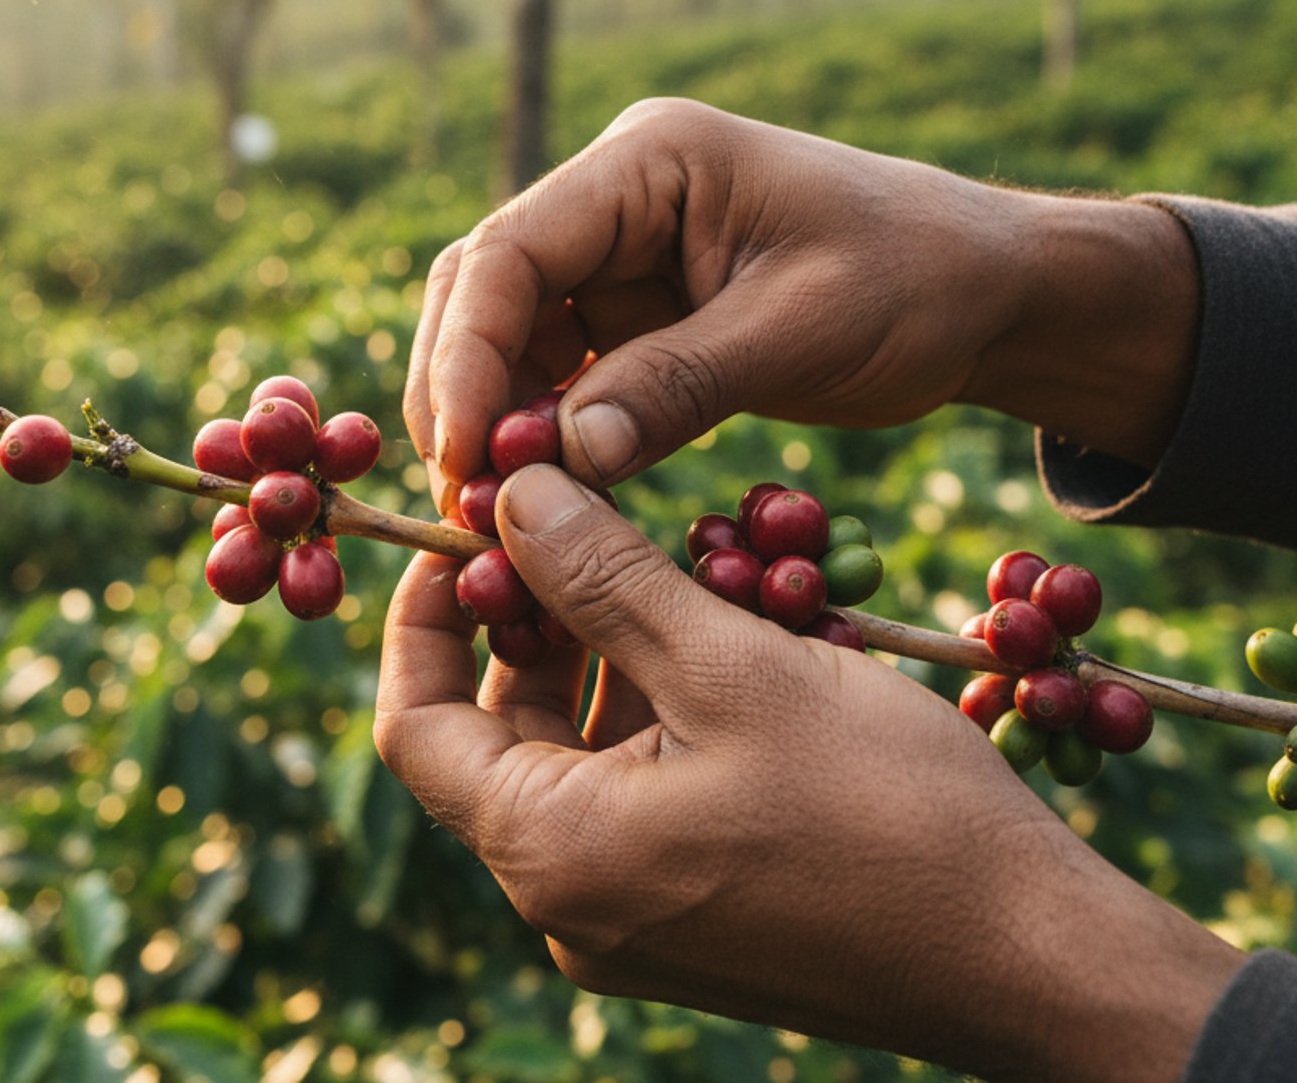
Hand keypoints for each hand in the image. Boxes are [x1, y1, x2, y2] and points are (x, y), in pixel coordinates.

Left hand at [373, 465, 1240, 1080]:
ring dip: (596, 660)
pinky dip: (649, 715)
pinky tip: (711, 639)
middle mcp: (567, 902)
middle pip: (492, 736)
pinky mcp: (692, 920)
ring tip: (660, 566)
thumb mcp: (731, 667)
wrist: (1035, 960)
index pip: (416, 723)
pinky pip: (630, 798)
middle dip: (522, 623)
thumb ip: (602, 578)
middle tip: (571, 523)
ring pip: (568, 759)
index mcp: (550, 851)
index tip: (464, 530)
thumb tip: (509, 492)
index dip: (423, 616)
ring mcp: (630, 920)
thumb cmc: (887, 812)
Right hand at [405, 99, 1195, 500]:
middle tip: (466, 502)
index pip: (513, 251)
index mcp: (650, 161)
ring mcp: (618, 257)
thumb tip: (556, 461)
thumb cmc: (917, 282)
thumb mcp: (804, 330)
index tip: (465, 457)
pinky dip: (544, 435)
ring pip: (508, 337)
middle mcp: (614, 197)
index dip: (469, 357)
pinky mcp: (635, 316)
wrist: (988, 292)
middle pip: (486, 290)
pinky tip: (547, 498)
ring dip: (494, 421)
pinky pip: (560, 374)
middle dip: (463, 393)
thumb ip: (679, 385)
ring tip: (495, 514)